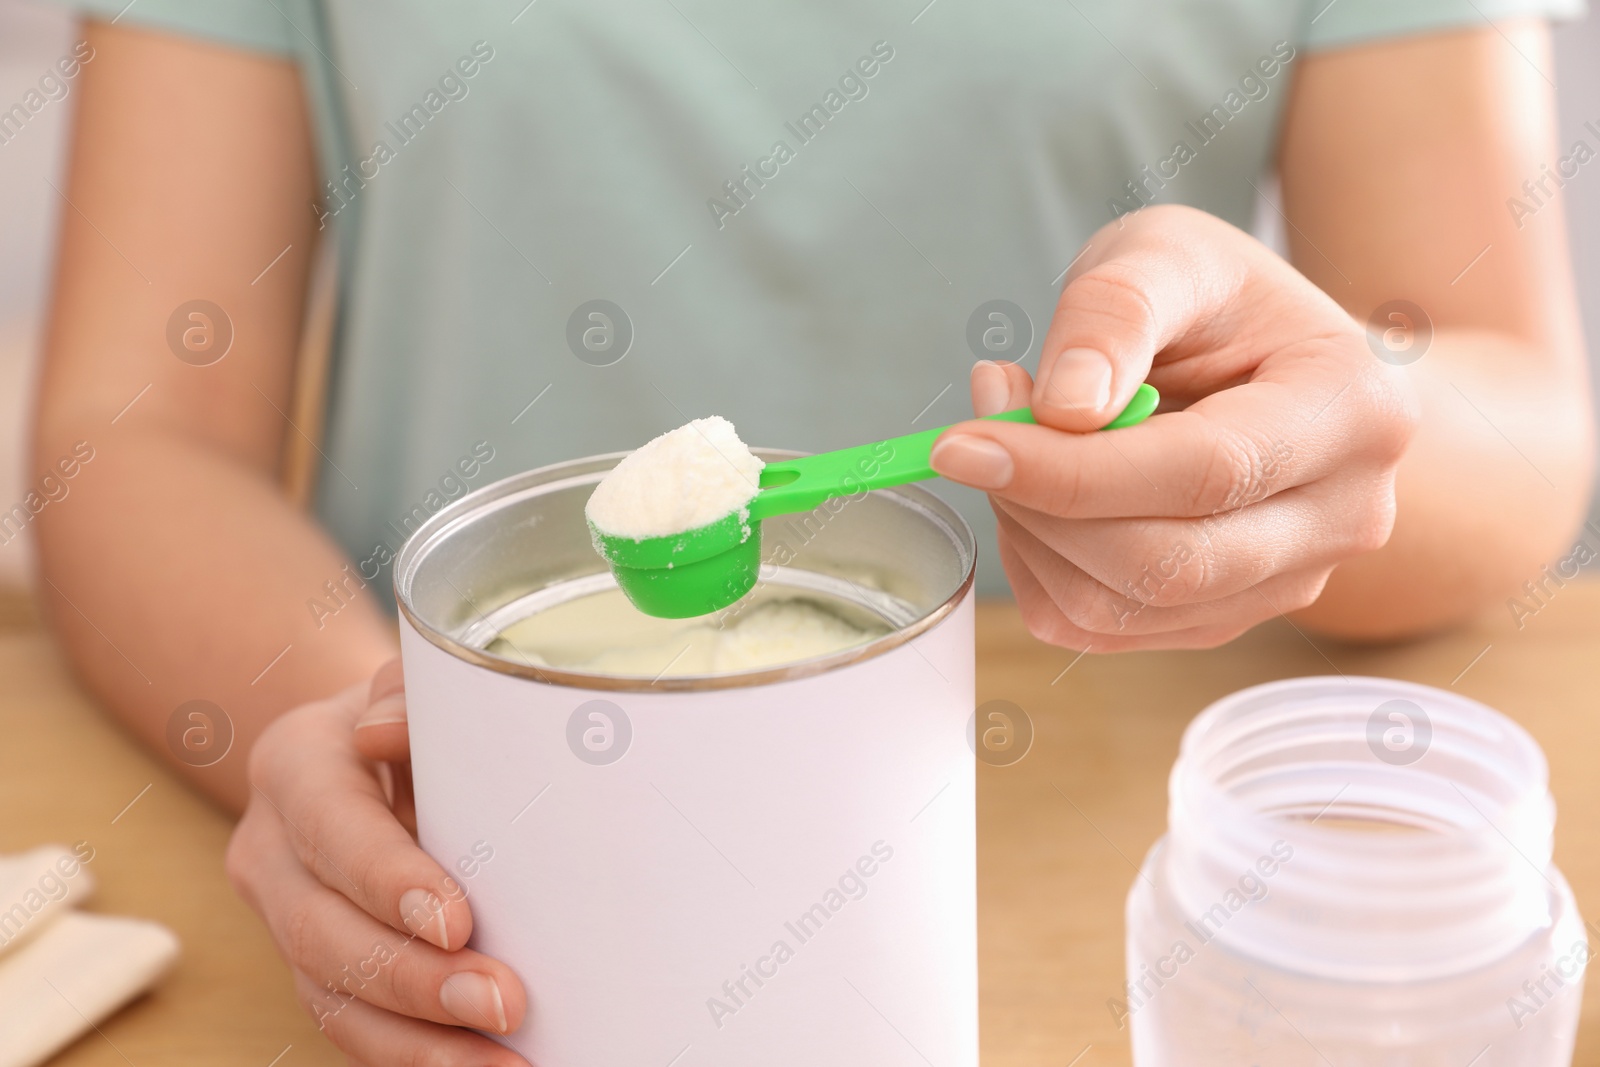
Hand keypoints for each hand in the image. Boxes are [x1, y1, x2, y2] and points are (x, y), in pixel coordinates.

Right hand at [226, 660, 529, 1064]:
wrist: (374, 750)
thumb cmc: (419, 716)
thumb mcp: (419, 684)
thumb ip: (412, 691)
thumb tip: (391, 731)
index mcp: (295, 766)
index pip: (330, 829)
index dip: (385, 880)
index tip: (457, 921)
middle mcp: (272, 849)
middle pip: (323, 931)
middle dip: (414, 979)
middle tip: (503, 1002)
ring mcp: (286, 919)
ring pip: (332, 998)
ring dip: (420, 1042)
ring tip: (504, 1063)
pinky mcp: (316, 970)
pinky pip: (353, 1027)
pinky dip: (415, 1058)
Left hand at [930, 205, 1416, 650]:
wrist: (1273, 359)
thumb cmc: (1224, 303)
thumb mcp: (1168, 255)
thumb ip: (1115, 312)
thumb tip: (1062, 410)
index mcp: (1351, 412)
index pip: (1202, 474)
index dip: (1069, 471)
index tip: (962, 444)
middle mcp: (1342, 515)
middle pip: (1166, 563)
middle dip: (1040, 504)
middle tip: (980, 430)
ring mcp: (1290, 581)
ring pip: (1122, 608)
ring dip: (1030, 534)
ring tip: (1014, 444)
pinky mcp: (1225, 617)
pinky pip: (1100, 627)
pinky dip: (1040, 566)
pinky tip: (1037, 496)